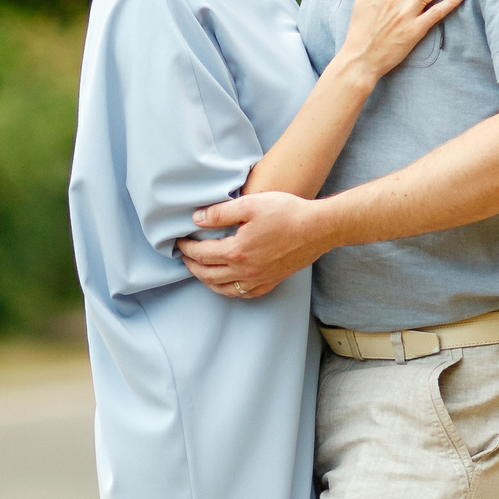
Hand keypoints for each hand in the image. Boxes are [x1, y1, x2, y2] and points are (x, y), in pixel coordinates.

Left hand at [179, 191, 329, 297]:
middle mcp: (245, 270)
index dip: (187, 248)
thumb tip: (197, 220)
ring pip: (224, 289)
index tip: (179, 242)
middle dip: (192, 266)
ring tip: (200, 272)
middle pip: (208, 275)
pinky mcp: (272, 281)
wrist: (318, 228)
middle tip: (184, 257)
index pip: (202, 254)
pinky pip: (246, 294)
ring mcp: (259, 279)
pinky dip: (230, 291)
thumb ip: (220, 213)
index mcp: (237, 251)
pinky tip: (228, 284)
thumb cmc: (286, 212)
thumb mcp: (250, 204)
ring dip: (207, 282)